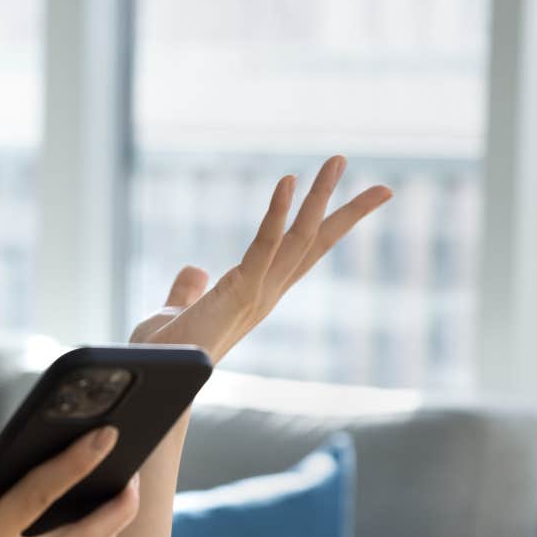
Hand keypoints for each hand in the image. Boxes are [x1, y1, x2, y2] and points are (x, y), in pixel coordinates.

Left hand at [128, 155, 393, 363]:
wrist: (152, 376)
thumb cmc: (164, 352)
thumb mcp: (177, 311)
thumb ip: (189, 290)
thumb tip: (194, 270)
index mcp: (257, 293)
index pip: (301, 255)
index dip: (325, 227)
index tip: (354, 205)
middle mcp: (265, 294)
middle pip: (316, 246)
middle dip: (348, 215)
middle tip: (384, 189)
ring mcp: (256, 293)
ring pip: (300, 239)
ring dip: (320, 197)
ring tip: (337, 160)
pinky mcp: (239, 292)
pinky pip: (264, 246)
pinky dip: (278, 212)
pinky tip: (289, 181)